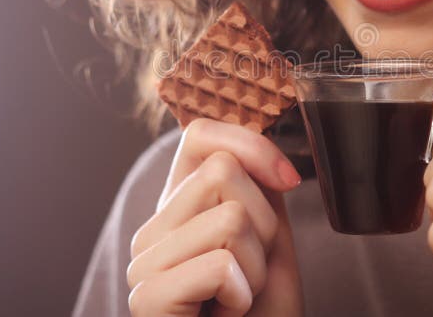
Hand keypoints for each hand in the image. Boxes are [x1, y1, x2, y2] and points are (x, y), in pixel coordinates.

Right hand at [126, 118, 304, 316]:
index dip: (253, 145)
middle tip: (250, 270)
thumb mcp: (267, 237)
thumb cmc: (262, 312)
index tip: (289, 180)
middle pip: (223, 172)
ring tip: (239, 296)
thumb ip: (255, 187)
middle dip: (263, 224)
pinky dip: (243, 295)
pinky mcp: (148, 299)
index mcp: (178, 208)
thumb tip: (258, 134)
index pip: (201, 135)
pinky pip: (221, 264)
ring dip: (256, 265)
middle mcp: (152, 229)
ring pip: (230, 217)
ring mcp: (143, 264)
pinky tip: (229, 315)